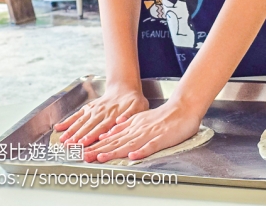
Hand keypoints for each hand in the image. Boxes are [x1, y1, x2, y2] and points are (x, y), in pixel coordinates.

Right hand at [52, 83, 148, 149]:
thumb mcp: (139, 107)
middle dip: (77, 137)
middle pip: (87, 127)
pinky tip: (59, 128)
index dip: (90, 136)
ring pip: (80, 122)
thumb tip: (120, 121)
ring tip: (63, 140)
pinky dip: (67, 122)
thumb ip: (130, 115)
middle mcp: (100, 113)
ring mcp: (92, 111)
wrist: (124, 88)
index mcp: (112, 115)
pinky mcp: (88, 108)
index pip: (99, 128)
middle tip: (69, 146)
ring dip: (71, 132)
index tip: (83, 143)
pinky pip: (76, 116)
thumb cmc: (133, 101)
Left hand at [83, 99, 202, 162]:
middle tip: (84, 156)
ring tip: (100, 157)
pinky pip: (150, 146)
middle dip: (99, 149)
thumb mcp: (139, 118)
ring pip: (128, 144)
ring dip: (114, 151)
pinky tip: (132, 157)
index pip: (111, 138)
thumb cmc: (162, 116)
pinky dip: (141, 152)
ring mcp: (148, 134)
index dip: (97, 145)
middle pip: (115, 142)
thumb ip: (124, 126)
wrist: (182, 108)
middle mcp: (136, 130)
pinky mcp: (161, 138)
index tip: (84, 151)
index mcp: (131, 126)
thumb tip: (107, 133)